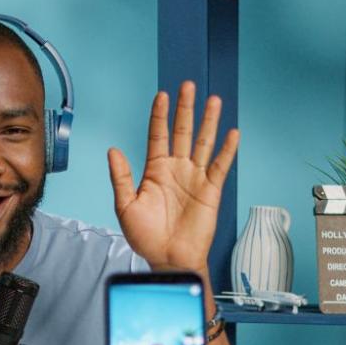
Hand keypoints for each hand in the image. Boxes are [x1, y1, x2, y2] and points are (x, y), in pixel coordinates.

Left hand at [106, 81, 238, 275]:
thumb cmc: (146, 237)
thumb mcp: (125, 206)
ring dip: (208, 122)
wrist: (167, 259)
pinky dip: (227, 150)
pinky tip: (232, 133)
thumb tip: (113, 150)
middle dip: (185, 109)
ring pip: (202, 143)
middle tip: (188, 86)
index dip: (160, 115)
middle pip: (182, 132)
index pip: (158, 135)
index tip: (162, 95)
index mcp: (155, 170)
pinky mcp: (210, 190)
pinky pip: (220, 166)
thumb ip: (121, 177)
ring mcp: (195, 178)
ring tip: (213, 100)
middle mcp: (177, 169)